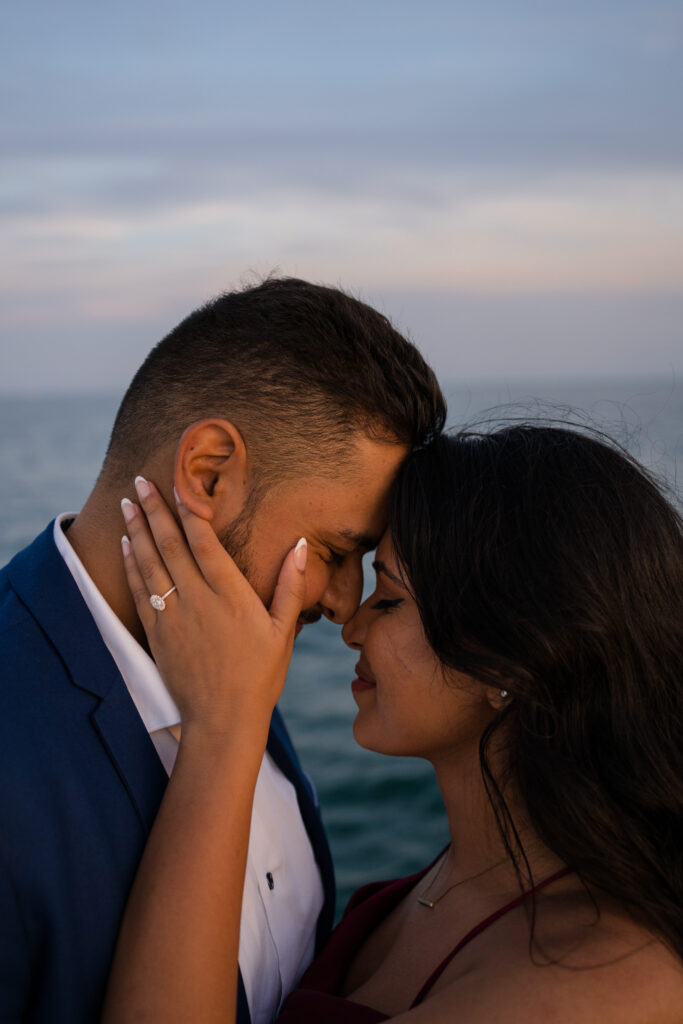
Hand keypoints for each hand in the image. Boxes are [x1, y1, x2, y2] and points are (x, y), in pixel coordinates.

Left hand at [120, 477, 306, 739]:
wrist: (222, 721)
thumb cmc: (260, 677)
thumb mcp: (283, 631)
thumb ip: (291, 586)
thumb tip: (301, 546)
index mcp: (230, 595)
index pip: (204, 542)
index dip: (189, 510)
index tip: (180, 484)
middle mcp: (198, 600)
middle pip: (171, 545)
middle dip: (155, 510)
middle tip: (141, 481)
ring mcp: (173, 616)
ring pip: (150, 563)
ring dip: (137, 530)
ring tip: (128, 502)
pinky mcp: (157, 633)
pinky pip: (140, 590)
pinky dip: (131, 564)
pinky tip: (127, 545)